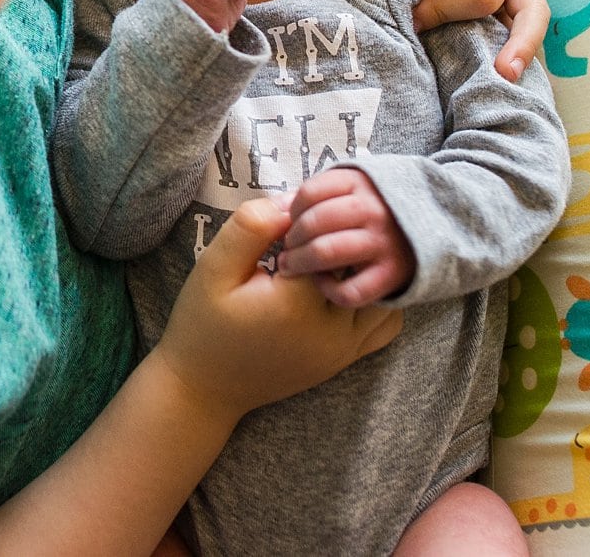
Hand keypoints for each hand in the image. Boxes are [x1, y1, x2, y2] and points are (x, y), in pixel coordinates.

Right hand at [155, 199, 401, 418]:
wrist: (205, 387)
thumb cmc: (204, 324)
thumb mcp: (213, 268)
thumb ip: (249, 228)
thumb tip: (289, 202)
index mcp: (298, 303)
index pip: (329, 240)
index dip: (308, 225)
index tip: (283, 231)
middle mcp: (330, 330)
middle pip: (361, 264)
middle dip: (339, 243)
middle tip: (306, 241)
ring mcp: (343, 349)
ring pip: (382, 293)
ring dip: (362, 270)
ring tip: (327, 262)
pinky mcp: (345, 360)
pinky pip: (385, 325)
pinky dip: (376, 300)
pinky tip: (342, 288)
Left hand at [279, 168, 415, 307]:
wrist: (438, 224)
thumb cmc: (381, 206)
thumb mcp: (356, 185)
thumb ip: (320, 191)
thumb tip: (279, 206)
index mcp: (360, 183)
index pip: (308, 194)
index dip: (290, 211)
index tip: (287, 223)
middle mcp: (372, 210)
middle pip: (314, 222)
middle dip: (291, 239)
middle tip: (285, 249)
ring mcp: (384, 242)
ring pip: (326, 253)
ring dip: (300, 262)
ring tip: (291, 266)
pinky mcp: (393, 274)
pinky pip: (351, 290)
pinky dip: (329, 290)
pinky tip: (322, 284)